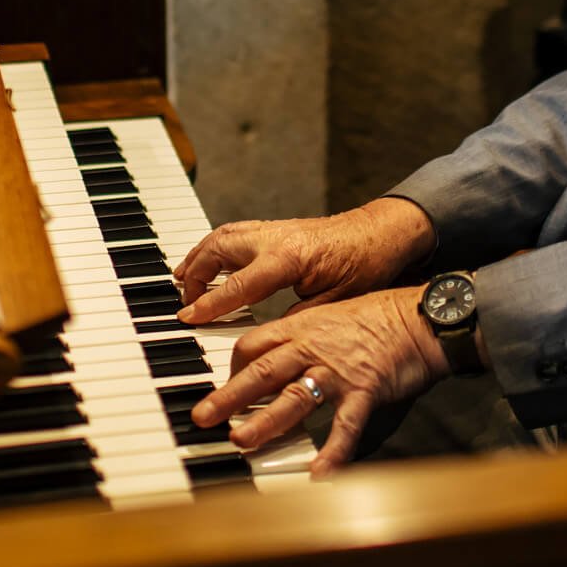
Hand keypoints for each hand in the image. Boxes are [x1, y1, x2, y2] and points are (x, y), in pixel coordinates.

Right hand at [173, 197, 434, 323]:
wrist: (384, 231)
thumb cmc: (366, 264)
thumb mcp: (335, 302)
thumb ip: (299, 319)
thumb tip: (270, 338)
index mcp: (288, 258)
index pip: (238, 284)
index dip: (210, 303)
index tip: (187, 317)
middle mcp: (275, 238)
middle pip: (219, 252)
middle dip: (195, 275)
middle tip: (184, 301)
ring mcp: (275, 229)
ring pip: (223, 237)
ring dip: (200, 256)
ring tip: (182, 277)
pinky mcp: (278, 228)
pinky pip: (235, 233)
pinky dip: (215, 246)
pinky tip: (208, 259)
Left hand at [193, 285, 448, 477]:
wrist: (422, 317)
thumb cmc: (378, 316)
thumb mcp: (329, 317)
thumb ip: (300, 336)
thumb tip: (276, 357)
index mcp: (301, 327)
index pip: (252, 345)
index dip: (232, 368)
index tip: (224, 387)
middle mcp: (313, 347)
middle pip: (261, 371)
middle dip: (228, 396)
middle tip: (202, 417)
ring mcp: (338, 371)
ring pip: (293, 397)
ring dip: (265, 422)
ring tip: (241, 441)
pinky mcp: (365, 390)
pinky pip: (345, 425)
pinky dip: (332, 452)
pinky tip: (319, 476)